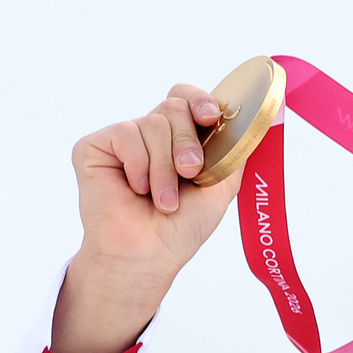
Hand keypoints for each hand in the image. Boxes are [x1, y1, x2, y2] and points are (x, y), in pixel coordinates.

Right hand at [52, 84, 249, 352]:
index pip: (187, 98)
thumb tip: (256, 121)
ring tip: (163, 199)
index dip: (200, 100)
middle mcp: (152, 134)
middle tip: (190, 173)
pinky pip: (125, 133)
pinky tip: (136, 189)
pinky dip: (138, 164)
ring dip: (164, 167)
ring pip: (152, 122)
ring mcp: (124, 139)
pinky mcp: (95, 146)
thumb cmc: (181, 226)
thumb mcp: (222, 184)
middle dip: (187, 142)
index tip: (212, 116)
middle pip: (174, 106)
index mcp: (180, 138)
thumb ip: (235, 150)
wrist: (148, 254)